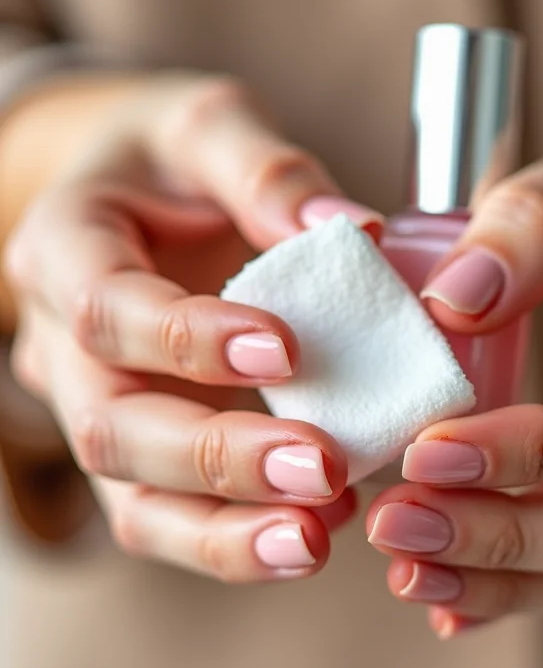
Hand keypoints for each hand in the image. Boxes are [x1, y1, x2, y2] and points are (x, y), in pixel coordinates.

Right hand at [4, 75, 382, 580]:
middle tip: (321, 468)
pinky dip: (235, 538)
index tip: (287, 350)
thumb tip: (350, 228)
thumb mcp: (209, 126)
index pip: (106, 307)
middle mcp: (66, 346)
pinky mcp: (146, 450)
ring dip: (224, 532)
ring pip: (133, 500)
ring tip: (313, 540)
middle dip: (216, 457)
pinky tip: (311, 532)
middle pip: (114, 427)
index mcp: (67, 248)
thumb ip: (268, 170)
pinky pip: (170, 516)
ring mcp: (102, 407)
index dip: (187, 338)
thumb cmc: (168, 158)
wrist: (134, 197)